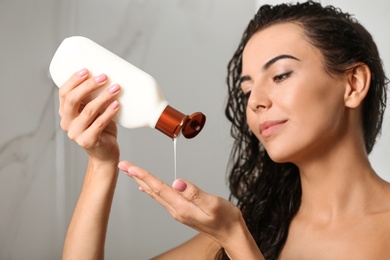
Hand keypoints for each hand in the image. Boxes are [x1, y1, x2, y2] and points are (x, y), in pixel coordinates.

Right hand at [58, 68, 120, 162]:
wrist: (106, 153)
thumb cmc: (102, 128)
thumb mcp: (95, 110)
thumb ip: (95, 97)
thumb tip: (108, 76)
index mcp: (66, 112)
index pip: (64, 93)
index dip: (73, 80)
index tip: (87, 69)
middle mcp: (67, 122)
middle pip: (72, 99)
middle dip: (88, 85)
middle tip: (104, 77)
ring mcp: (75, 133)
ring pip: (88, 111)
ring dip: (103, 97)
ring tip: (116, 88)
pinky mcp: (87, 141)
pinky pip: (99, 124)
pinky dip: (109, 113)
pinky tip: (117, 104)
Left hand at [117, 161, 243, 245]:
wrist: (231, 233)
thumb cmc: (225, 218)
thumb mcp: (213, 203)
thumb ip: (194, 193)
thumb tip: (177, 182)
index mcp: (182, 207)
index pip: (158, 188)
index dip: (144, 176)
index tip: (131, 167)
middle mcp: (176, 210)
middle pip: (152, 190)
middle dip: (136, 177)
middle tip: (123, 165)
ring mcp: (178, 211)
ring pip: (155, 194)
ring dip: (142, 181)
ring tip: (131, 173)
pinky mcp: (182, 211)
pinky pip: (161, 198)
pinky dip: (151, 190)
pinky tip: (146, 188)